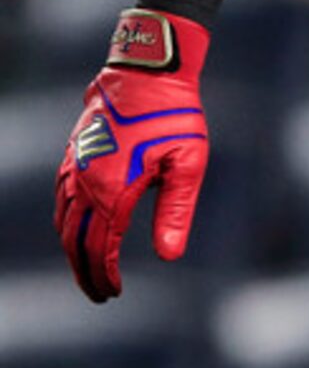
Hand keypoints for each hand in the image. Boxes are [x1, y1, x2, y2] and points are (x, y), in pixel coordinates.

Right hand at [55, 8, 211, 302]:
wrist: (145, 72)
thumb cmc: (175, 116)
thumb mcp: (188, 164)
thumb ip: (175, 211)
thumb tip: (168, 255)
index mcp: (113, 189)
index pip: (100, 246)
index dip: (103, 274)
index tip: (112, 294)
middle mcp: (85, 182)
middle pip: (75, 240)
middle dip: (84, 271)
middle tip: (99, 295)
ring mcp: (73, 168)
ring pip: (63, 222)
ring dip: (72, 251)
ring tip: (87, 272)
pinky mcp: (72, 156)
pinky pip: (61, 200)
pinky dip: (66, 224)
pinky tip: (76, 233)